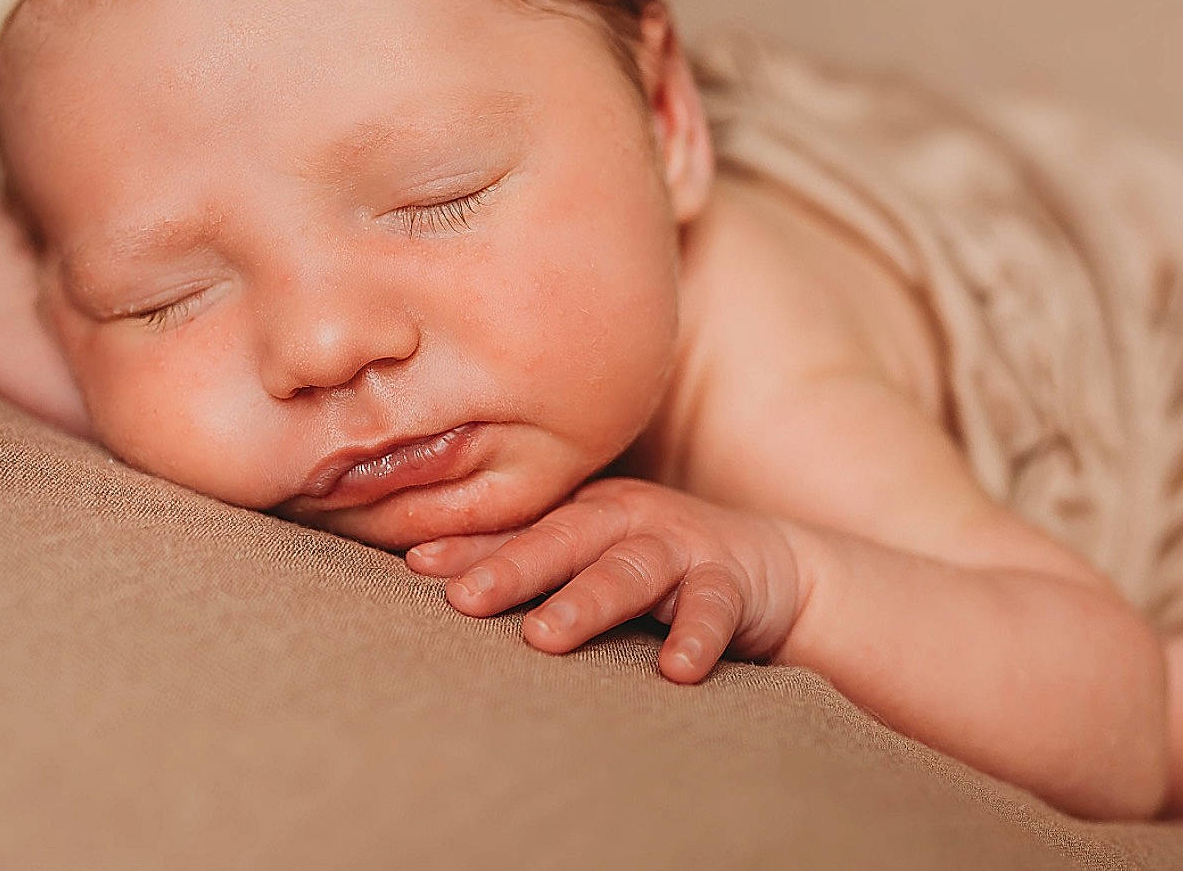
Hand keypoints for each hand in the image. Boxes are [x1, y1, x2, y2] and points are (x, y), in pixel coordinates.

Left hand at [404, 477, 807, 683]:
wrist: (766, 564)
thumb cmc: (652, 559)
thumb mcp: (587, 552)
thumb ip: (518, 558)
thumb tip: (417, 565)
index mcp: (584, 511)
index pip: (520, 530)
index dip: (470, 548)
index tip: (417, 568)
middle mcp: (627, 519)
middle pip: (565, 540)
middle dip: (515, 568)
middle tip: (467, 600)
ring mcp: (680, 546)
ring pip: (629, 572)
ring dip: (587, 602)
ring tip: (546, 638)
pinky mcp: (731, 581)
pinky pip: (712, 608)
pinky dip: (696, 636)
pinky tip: (676, 671)